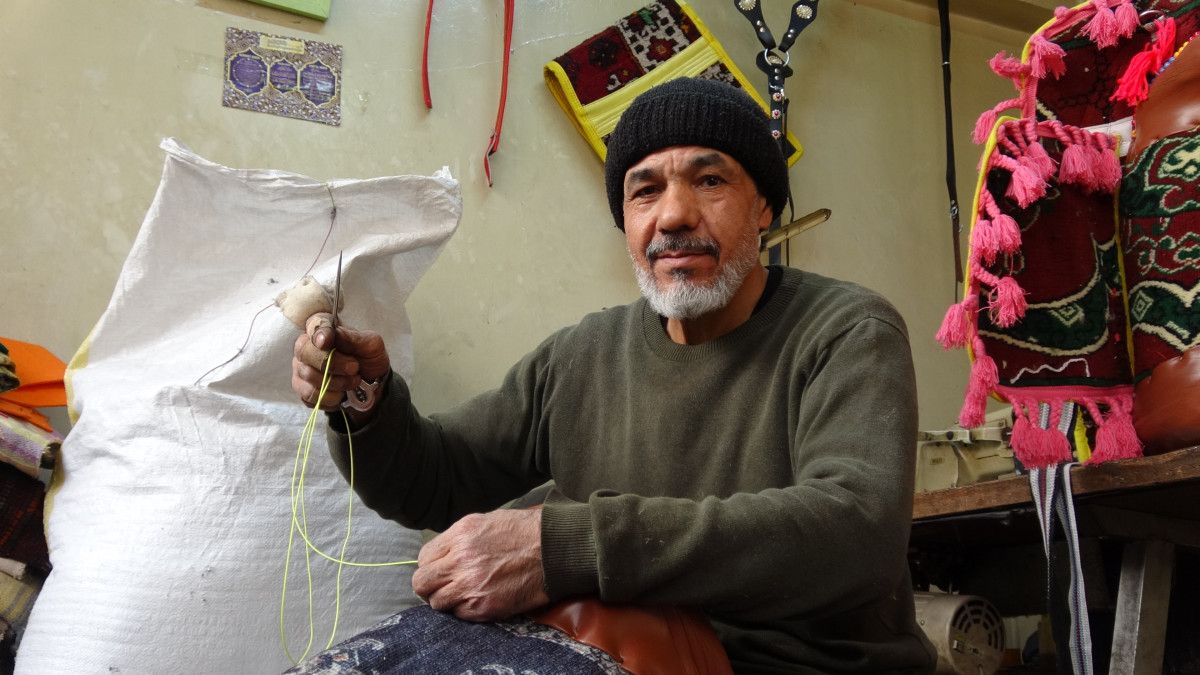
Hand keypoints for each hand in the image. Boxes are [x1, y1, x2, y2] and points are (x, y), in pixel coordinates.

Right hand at [291, 313, 389, 412]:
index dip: (319, 332)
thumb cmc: (368, 360)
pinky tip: (341, 393)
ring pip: (308, 375)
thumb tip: (335, 334)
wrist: (371, 386)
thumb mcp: (371, 345)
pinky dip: (331, 397)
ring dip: (337, 382)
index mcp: (324, 328)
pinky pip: (310, 395)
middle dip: (332, 363)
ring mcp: (301, 368)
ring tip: (353, 381)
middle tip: (354, 368)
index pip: (315, 324)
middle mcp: (306, 346)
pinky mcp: (302, 390)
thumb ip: (354, 338)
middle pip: (305, 351)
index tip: (325, 341)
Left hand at [413, 508, 549, 621]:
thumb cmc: (523, 531)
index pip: (424, 558)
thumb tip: (441, 554)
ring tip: (463, 593)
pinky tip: (480, 598)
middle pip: (422, 583)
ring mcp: (472, 586)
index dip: (430, 565)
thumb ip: (458, 538)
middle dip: (429, 585)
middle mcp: (461, 561)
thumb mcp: (485, 521)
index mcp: (460, 536)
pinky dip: (466, 609)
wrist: (554, 548)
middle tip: (442, 585)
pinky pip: (460, 614)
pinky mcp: (485, 606)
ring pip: (438, 603)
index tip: (439, 568)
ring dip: (447, 599)